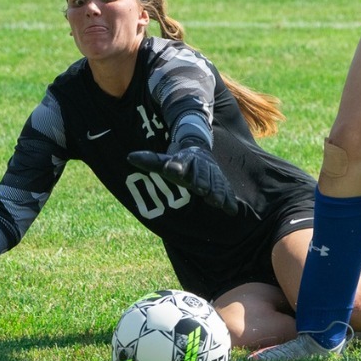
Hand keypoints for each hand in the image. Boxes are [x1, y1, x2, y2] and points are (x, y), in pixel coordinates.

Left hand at [127, 147, 254, 218]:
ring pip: (216, 182)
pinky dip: (229, 200)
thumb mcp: (163, 159)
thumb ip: (148, 160)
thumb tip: (129, 157)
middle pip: (202, 173)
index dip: (176, 166)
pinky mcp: (221, 183)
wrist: (198, 150)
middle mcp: (201, 166)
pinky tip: (230, 211)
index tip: (171, 169)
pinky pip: (227, 192)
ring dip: (217, 192)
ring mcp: (213, 175)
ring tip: (216, 202)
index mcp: (185, 160)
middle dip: (202, 180)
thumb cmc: (176, 161)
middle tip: (202, 189)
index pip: (180, 162)